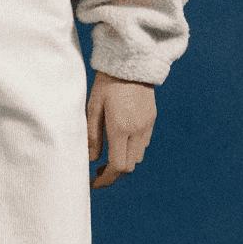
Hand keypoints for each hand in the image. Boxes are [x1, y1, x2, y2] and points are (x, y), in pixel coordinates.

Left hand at [86, 70, 156, 189]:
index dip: (105, 180)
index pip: (117, 166)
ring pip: (137, 157)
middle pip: (129, 166)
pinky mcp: (151, 119)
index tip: (93, 182)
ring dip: (123, 162)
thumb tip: (91, 160)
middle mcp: (137, 130)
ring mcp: (147, 125)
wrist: (132, 61)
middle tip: (98, 173)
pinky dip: (131, 150)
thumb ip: (92, 135)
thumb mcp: (93, 106)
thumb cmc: (107, 82)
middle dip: (114, 174)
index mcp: (120, 128)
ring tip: (107, 157)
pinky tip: (120, 141)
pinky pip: (143, 144)